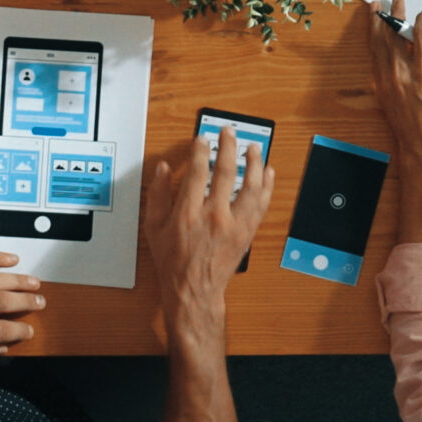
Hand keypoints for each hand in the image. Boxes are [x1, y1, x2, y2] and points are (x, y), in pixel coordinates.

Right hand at [144, 123, 275, 346]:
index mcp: (188, 213)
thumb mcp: (154, 228)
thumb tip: (162, 169)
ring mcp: (234, 224)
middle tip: (229, 132)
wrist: (194, 290)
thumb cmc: (173, 261)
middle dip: (228, 147)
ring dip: (254, 163)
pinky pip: (261, 204)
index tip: (202, 139)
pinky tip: (267, 173)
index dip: (200, 151)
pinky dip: (266, 186)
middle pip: (225, 172)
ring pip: (250, 186)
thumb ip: (157, 195)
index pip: (197, 172)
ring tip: (254, 147)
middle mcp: (214, 216)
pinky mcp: (247, 232)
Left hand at [367, 0, 421, 164]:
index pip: (420, 36)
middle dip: (396, 14)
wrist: (421, 143)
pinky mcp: (379, 86)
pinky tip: (374, 31)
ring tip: (376, 7)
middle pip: (396, 35)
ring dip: (377, 23)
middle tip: (396, 0)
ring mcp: (388, 80)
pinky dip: (373, 41)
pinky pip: (374, 57)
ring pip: (380, 44)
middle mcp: (403, 74)